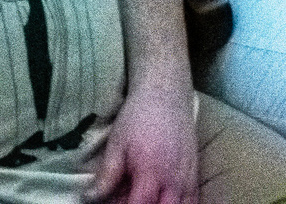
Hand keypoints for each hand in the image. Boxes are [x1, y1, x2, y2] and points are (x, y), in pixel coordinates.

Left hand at [84, 74, 195, 203]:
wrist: (166, 93)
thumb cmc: (138, 116)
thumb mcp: (117, 144)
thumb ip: (107, 176)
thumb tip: (89, 198)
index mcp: (151, 173)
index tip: (114, 203)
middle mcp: (174, 180)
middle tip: (130, 198)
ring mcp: (188, 178)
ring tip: (148, 196)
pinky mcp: (196, 174)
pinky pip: (193, 200)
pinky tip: (165, 198)